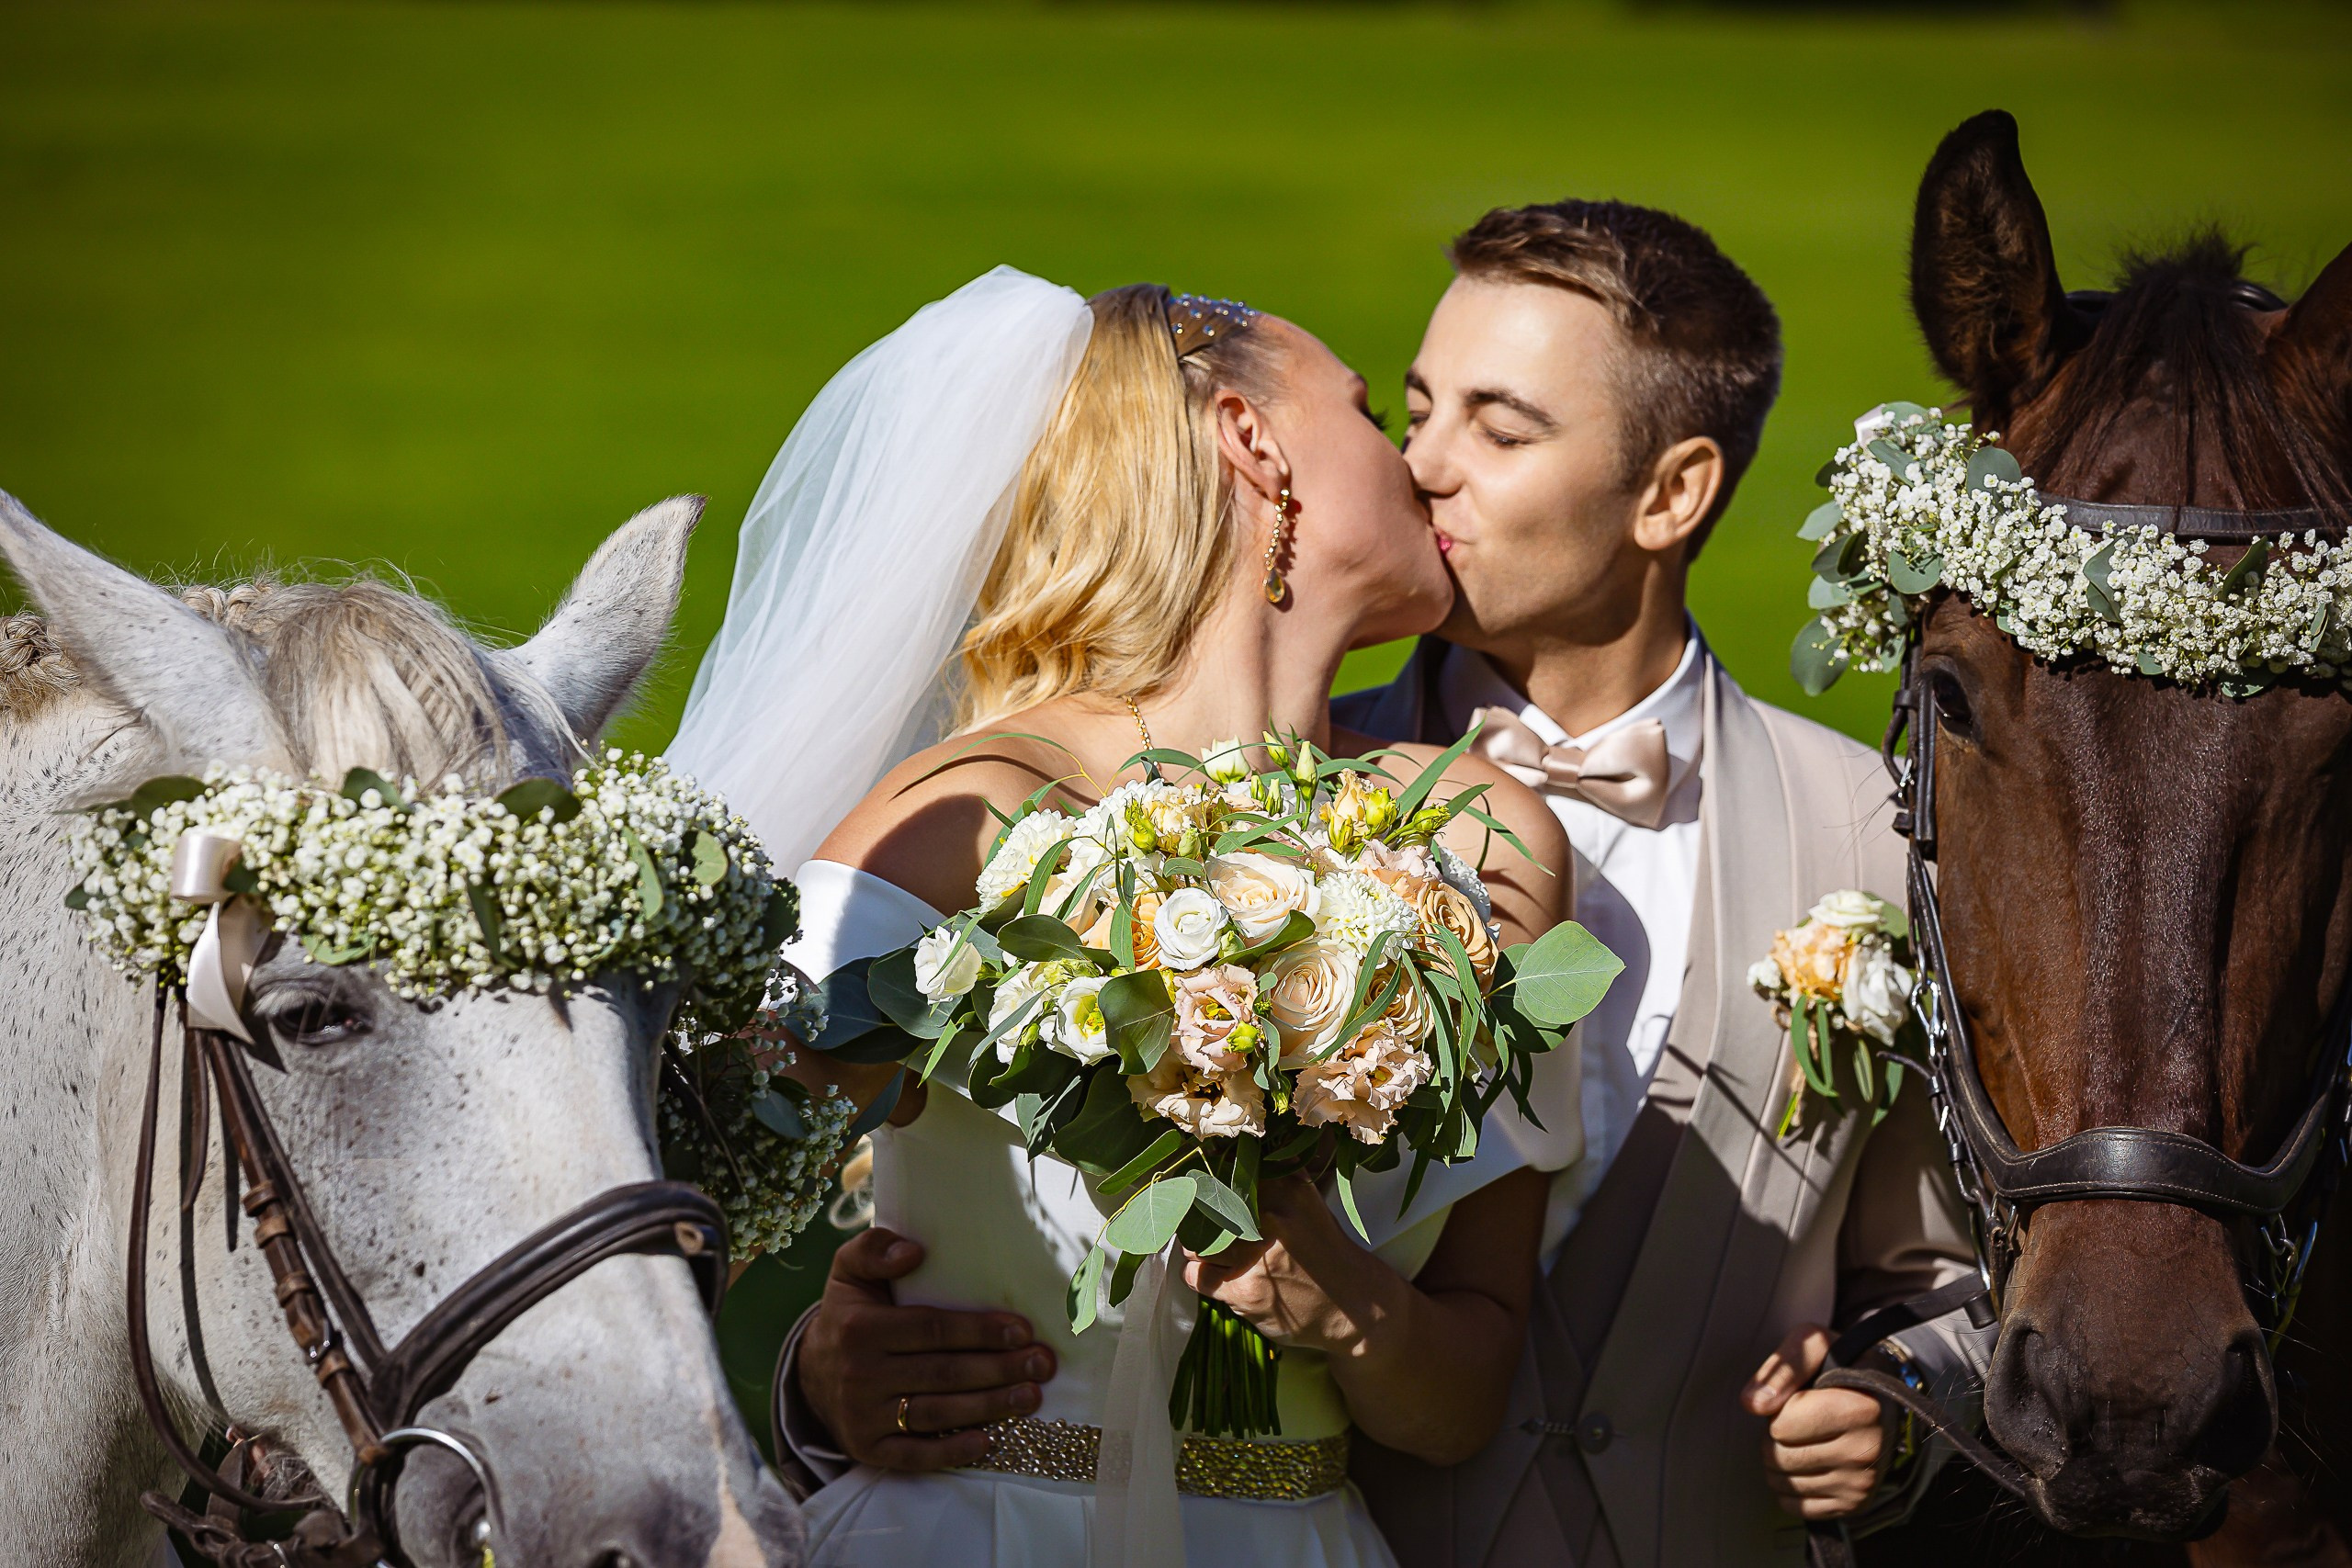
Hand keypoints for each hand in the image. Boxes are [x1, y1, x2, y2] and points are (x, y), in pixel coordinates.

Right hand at [798, 1228, 1055, 1470]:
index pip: (933, 1329)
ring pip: (935, 1413)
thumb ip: (874, 1248)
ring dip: (989, 1407)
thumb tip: (913, 1251)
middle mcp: (859, 1374)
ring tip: (1031, 1397)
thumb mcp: (850, 1270)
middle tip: (1042, 1364)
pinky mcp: (867, 1449)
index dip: (980, 1331)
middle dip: (999, 1369)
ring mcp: (863, 1416)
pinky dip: (951, 1451)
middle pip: (943, 1373)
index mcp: (860, 1328)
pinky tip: (987, 1443)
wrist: (811, 1372)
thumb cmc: (849, 1313)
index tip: (1023, 1330)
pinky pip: (913, 1455)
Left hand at [1179, 1175, 1384, 1355]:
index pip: (1221, 1173)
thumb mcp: (1306, 1202)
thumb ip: (1272, 1180)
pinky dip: (1200, 1275)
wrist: (1354, 1306)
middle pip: (1202, 1208)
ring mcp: (1254, 1255)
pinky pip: (1197, 1276)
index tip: (1199, 1190)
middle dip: (1197, 1219)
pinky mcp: (1244, 1290)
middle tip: (1204, 1226)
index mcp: (1284, 1187)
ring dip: (1198, 1250)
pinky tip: (1218, 1276)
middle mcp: (1268, 1216)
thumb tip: (1225, 1156)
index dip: (1204, 1183)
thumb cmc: (1324, 1250)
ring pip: (1194, 1244)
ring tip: (1213, 1253)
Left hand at [1742, 1324, 1887, 1519]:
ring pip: (1783, 1483)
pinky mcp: (1854, 1505)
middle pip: (1779, 1457)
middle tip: (1797, 1422)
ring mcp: (1861, 1484)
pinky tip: (1807, 1464)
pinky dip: (1791, 1488)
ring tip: (1802, 1440)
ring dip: (1779, 1461)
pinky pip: (1796, 1506)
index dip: (1781, 1408)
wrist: (1883, 1399)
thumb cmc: (1843, 1368)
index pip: (1781, 1426)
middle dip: (1775, 1437)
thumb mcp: (1815, 1344)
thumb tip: (1752, 1404)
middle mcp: (1865, 1452)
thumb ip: (1782, 1366)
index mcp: (1860, 1410)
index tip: (1802, 1399)